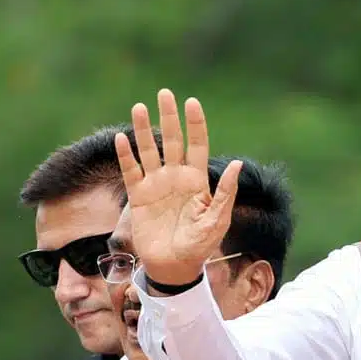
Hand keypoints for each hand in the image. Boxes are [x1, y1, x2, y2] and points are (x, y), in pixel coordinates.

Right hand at [116, 89, 242, 285]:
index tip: (192, 102)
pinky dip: (126, 155)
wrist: (175, 266)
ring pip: (149, 151)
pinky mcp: (138, 197)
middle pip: (172, 141)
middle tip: (165, 93)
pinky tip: (122, 138)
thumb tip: (237, 164)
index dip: (195, 125)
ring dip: (143, 130)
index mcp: (198, 181)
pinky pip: (131, 171)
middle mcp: (176, 178)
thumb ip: (225, 192)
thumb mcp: (217, 220)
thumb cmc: (200, 245)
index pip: (197, 146)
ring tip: (139, 106)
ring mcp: (156, 185)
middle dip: (169, 117)